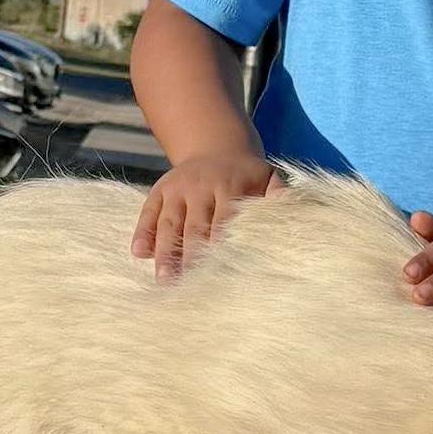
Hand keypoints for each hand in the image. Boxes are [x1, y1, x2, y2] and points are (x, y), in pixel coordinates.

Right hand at [132, 153, 281, 279]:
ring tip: (163, 280)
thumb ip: (279, 195)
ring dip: (165, 252)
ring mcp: (177, 189)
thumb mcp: (267, 178)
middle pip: (194, 228)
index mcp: (228, 187)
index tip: (219, 276)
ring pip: (169, 223)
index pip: (223, 223)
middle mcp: (199, 187)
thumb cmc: (248, 176)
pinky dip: (142, 231)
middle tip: (186, 287)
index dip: (220, 249)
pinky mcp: (160, 191)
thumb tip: (293, 208)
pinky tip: (138, 253)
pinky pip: (148, 211)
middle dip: (189, 257)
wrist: (216, 146)